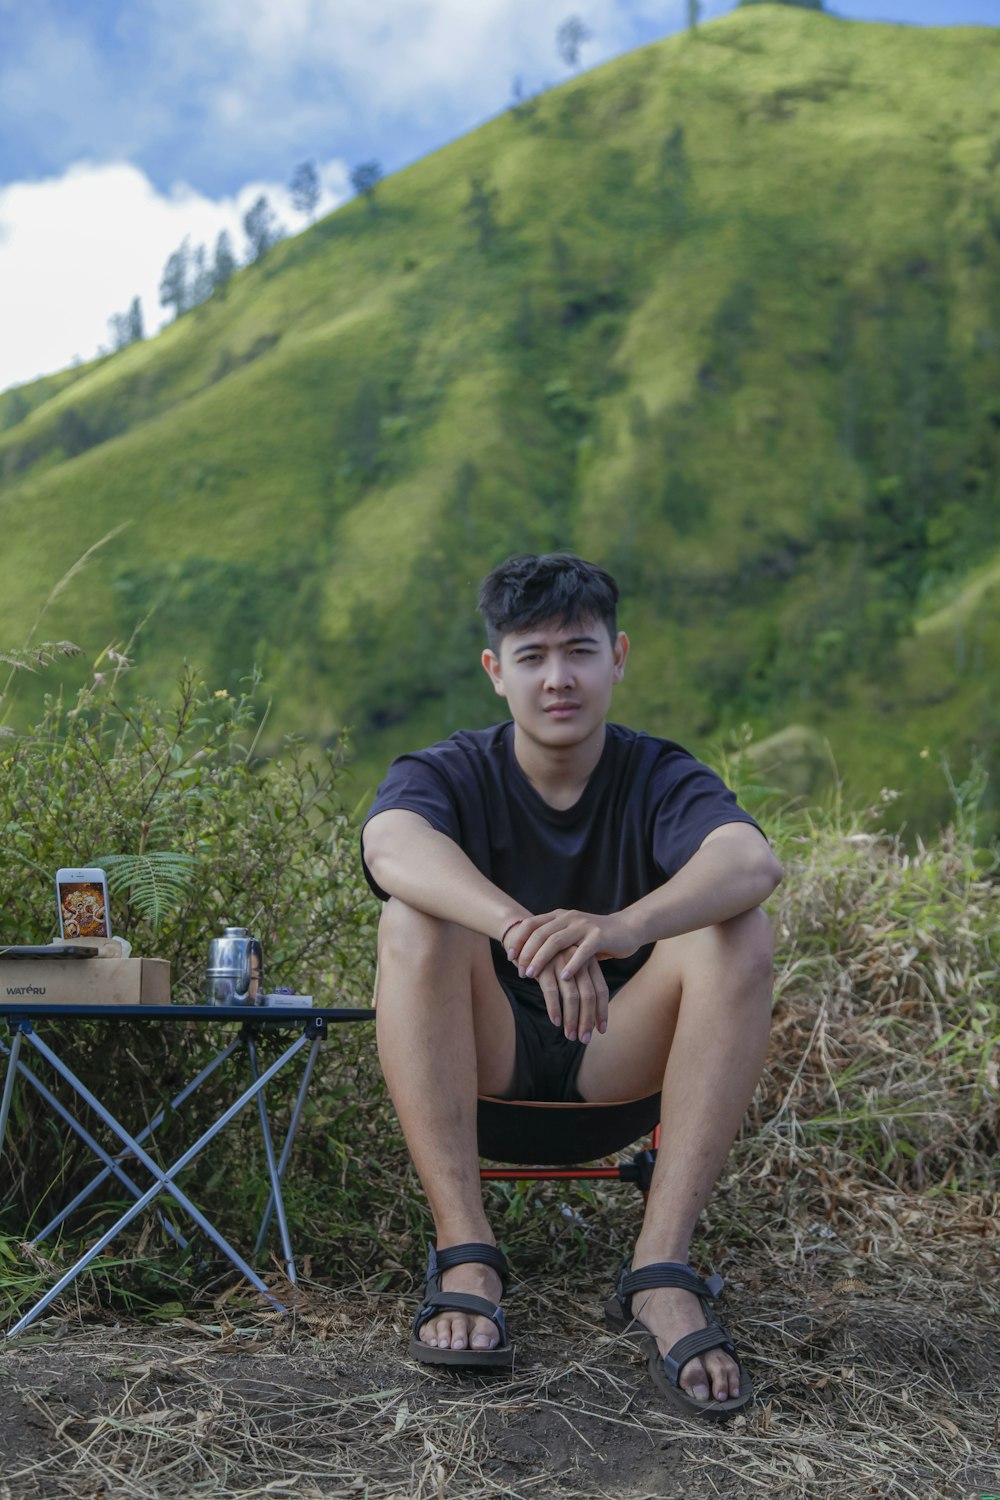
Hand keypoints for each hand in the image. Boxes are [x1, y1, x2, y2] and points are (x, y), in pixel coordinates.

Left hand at [508, 909, 639, 983]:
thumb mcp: (570, 935)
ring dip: (541, 959)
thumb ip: (552, 941)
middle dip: (527, 953)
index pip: (532, 924)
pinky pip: (582, 951)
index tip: (509, 957)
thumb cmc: (594, 937)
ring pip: (556, 941)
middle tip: (519, 971)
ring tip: (532, 975)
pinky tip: (562, 977)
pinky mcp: (599, 936)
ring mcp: (584, 926)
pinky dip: (571, 964)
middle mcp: (569, 917)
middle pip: (540, 933)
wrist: (627, 928)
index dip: (518, 940)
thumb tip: (527, 957)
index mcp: (559, 916)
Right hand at [533, 948, 609, 1044]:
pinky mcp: (543, 965)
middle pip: (589, 995)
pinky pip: (551, 991)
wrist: (522, 933)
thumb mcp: (569, 964)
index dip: (602, 1011)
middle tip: (584, 1039)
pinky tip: (556, 1022)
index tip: (601, 1030)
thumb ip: (580, 981)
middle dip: (587, 1020)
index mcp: (588, 960)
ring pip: (572, 996)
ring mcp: (561, 962)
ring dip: (572, 1019)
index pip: (601, 989)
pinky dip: (554, 1009)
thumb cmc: (549, 955)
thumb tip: (589, 1013)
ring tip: (570, 1036)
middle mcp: (577, 960)